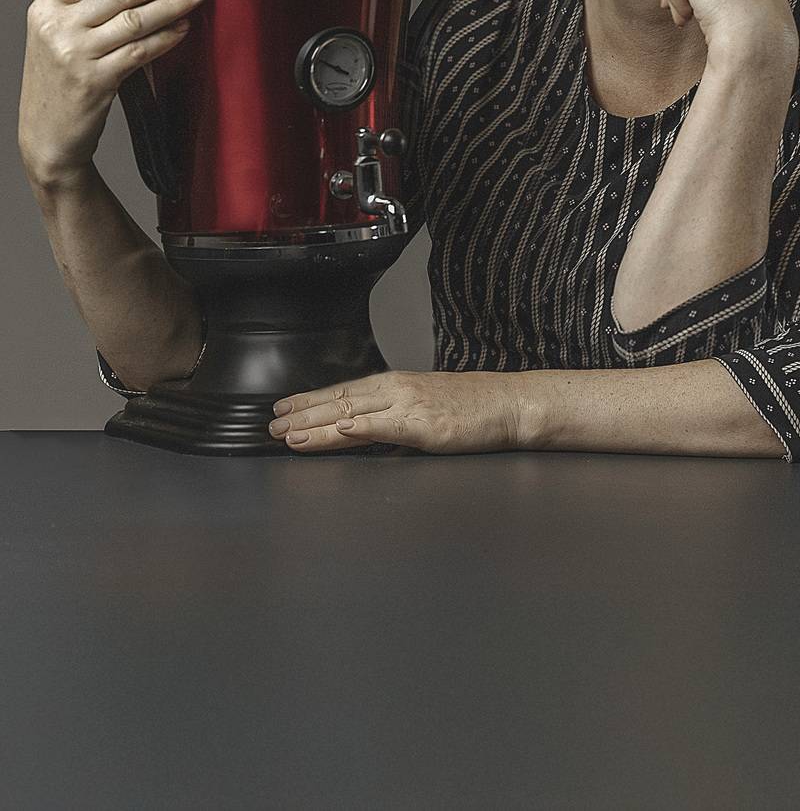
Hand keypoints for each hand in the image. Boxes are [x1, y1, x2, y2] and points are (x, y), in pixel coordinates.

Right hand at [18, 0, 208, 186]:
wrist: (46, 134)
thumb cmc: (55, 78)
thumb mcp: (49, 29)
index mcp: (44, 8)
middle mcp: (58, 28)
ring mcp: (77, 55)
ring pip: (135, 19)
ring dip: (172, 3)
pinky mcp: (97, 81)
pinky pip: (141, 51)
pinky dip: (166, 37)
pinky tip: (183, 27)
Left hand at [268, 369, 522, 453]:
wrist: (508, 404)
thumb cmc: (471, 406)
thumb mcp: (424, 405)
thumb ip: (393, 415)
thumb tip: (363, 428)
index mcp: (395, 385)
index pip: (342, 393)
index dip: (309, 402)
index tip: (282, 409)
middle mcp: (396, 390)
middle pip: (339, 402)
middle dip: (302, 415)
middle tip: (271, 426)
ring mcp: (409, 406)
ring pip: (353, 414)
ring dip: (317, 424)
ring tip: (289, 433)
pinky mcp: (425, 425)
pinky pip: (387, 426)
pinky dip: (361, 427)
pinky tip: (340, 429)